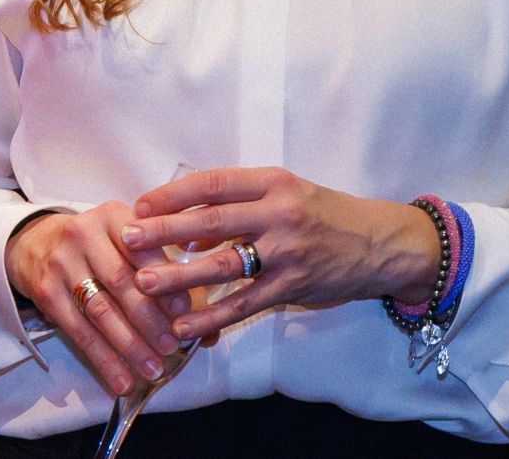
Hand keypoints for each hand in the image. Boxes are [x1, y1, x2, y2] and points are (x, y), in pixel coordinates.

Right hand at [4, 204, 188, 396]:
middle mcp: (84, 234)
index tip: (185, 311)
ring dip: (130, 345)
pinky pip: (79, 331)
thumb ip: (162, 270)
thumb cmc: (97, 245)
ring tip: (153, 369)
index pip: (142, 249)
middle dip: (149, 319)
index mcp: (113, 216)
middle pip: (121, 282)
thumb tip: (205, 324)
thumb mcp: (125, 240)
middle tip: (171, 347)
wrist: (36, 242)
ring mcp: (62, 263)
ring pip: (101, 310)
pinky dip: (103, 360)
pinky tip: (122, 380)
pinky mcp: (46, 292)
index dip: (164, 281)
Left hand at [125, 166, 443, 345]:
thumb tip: (187, 229)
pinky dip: (211, 314)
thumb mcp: (286, 195)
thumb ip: (239, 207)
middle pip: (211, 221)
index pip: (213, 183)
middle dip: (164, 231)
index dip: (173, 194)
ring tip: (143, 284)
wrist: (380, 244)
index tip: (140, 204)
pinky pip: (244, 303)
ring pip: (222, 263)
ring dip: (179, 275)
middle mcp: (278, 213)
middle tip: (128, 239)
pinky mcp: (293, 286)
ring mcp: (287, 251)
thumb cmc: (325, 216)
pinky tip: (184, 324)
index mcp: (272, 182)